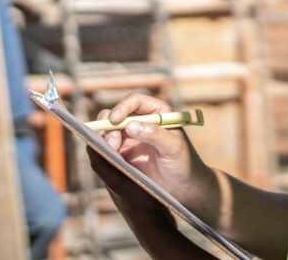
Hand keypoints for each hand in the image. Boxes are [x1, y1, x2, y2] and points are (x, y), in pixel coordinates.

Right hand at [92, 93, 211, 209]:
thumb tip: (130, 125)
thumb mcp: (173, 147)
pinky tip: (109, 157)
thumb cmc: (183, 162)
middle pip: (118, 113)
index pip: (135, 101)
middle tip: (112, 143)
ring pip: (109, 128)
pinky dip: (104, 149)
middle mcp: (141, 120)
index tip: (115, 120)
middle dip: (110, 125)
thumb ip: (155, 135)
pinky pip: (108, 145)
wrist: (181, 187)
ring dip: (106, 138)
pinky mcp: (123, 151)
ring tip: (112, 152)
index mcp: (157, 111)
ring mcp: (131, 136)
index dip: (123, 107)